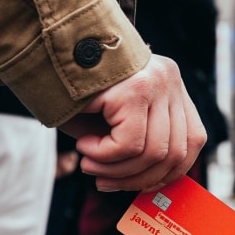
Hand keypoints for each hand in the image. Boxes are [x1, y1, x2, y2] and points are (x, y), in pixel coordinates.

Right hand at [59, 54, 205, 190]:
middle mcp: (169, 80)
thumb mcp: (115, 119)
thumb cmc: (73, 90)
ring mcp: (155, 82)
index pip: (193, 140)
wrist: (40, 49)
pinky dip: (104, 156)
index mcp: (172, 85)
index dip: (169, 171)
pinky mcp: (134, 88)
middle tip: (103, 180)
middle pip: (175, 152)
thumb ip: (138, 144)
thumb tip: (150, 184)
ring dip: (116, 170)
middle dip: (137, 179)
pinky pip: (129, 144)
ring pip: (153, 152)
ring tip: (89, 164)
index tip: (139, 184)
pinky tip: (84, 146)